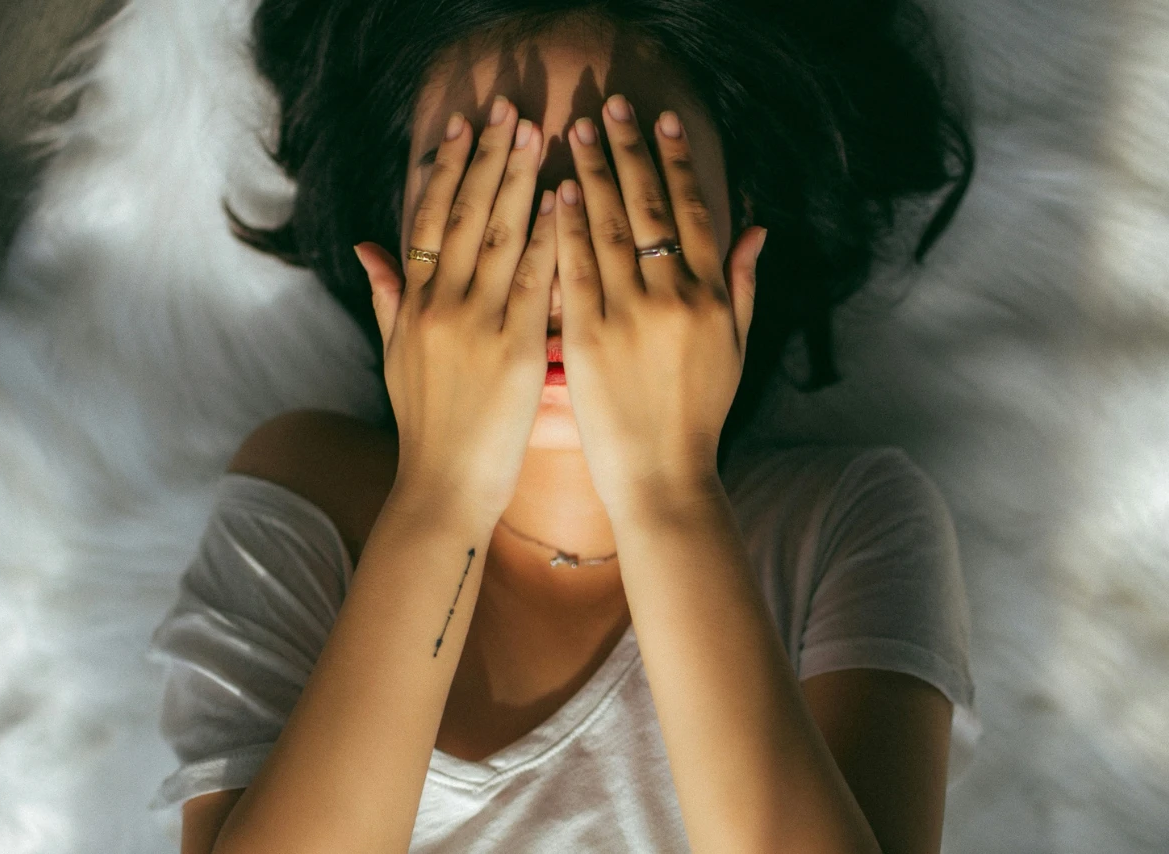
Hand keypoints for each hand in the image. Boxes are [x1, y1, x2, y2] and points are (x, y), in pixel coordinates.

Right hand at [353, 97, 556, 520]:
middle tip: (507, 110)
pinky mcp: (512, 348)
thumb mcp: (394, 357)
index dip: (446, 170)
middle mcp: (438, 304)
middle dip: (486, 159)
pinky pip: (531, 280)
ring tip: (535, 134)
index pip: (427, 221)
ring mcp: (474, 324)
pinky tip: (562, 200)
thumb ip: (386, 297)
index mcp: (412, 304)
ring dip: (517, 180)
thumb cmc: (426, 427)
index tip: (463, 129)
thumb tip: (365, 247)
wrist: (441, 487)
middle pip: (462, 215)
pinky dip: (545, 237)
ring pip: (495, 235)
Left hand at [555, 96, 767, 517]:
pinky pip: (576, 271)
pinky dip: (567, 229)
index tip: (660, 123)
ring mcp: (631, 317)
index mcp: (714, 296)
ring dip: (593, 175)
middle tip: (610, 106)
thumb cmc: (699, 414)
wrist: (662, 475)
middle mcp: (676, 298)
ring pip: (610, 230)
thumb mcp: (734, 348)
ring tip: (577, 132)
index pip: (695, 212)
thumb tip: (755, 228)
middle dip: (629, 151)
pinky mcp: (591, 339)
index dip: (675, 163)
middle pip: (649, 208)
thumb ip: (743, 284)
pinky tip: (558, 193)